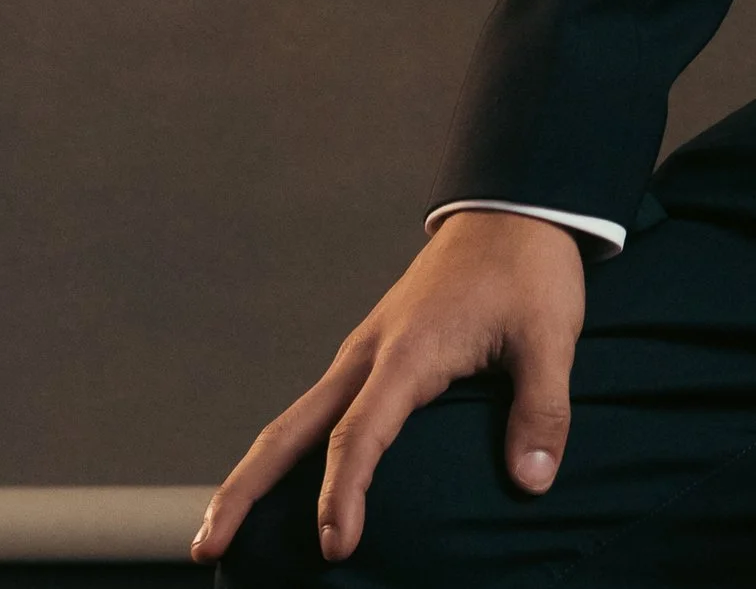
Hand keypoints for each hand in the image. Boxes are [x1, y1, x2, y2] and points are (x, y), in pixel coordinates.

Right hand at [190, 209, 586, 567]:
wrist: (513, 206)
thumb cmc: (530, 269)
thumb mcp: (550, 335)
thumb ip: (542, 408)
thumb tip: (534, 481)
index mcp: (408, 351)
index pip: (358, 434)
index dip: (342, 493)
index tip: (335, 547)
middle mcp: (370, 353)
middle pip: (291, 429)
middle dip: (245, 489)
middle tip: (204, 549)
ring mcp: (364, 351)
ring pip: (296, 418)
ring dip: (259, 472)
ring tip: (222, 532)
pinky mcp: (373, 352)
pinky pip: (320, 408)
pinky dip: (291, 450)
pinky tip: (287, 483)